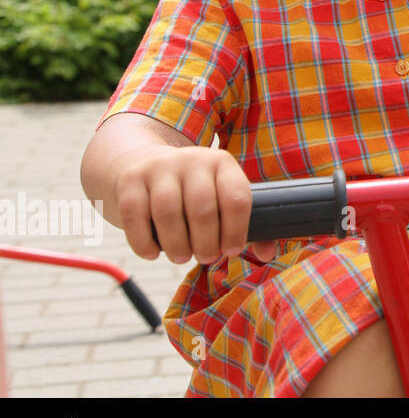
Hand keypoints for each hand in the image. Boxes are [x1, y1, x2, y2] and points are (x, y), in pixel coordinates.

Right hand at [113, 146, 276, 265]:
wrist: (142, 162)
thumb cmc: (192, 191)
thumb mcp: (219, 195)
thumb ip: (244, 223)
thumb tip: (268, 254)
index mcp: (222, 163)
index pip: (236, 198)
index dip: (236, 230)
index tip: (232, 251)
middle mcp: (193, 159)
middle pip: (202, 208)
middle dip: (207, 242)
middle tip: (207, 257)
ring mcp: (160, 167)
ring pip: (168, 212)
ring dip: (176, 244)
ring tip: (181, 257)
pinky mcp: (131, 179)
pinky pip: (136, 215)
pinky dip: (144, 241)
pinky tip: (153, 253)